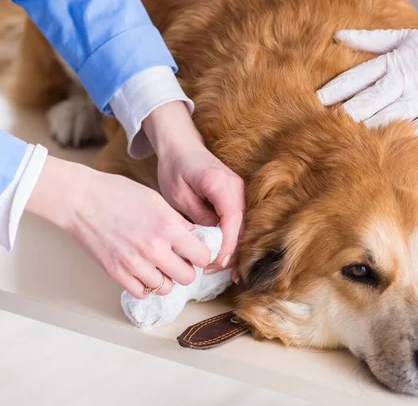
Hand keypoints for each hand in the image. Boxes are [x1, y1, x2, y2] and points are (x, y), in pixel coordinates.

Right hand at [25, 157, 210, 298]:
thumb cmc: (119, 194)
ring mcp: (134, 264)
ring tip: (159, 264)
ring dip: (166, 278)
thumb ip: (178, 222)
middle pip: (187, 277)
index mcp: (168, 227)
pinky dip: (145, 285)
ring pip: (166, 288)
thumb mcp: (157, 201)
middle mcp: (154, 249)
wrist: (82, 200)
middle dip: (186, 268)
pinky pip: (142, 292)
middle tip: (179, 259)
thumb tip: (196, 238)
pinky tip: (143, 271)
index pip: (202, 256)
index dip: (201, 254)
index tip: (196, 251)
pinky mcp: (116, 273)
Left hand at [143, 102, 243, 269]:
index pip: (232, 219)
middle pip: (242, 225)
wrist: (181, 146)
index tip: (216, 263)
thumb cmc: (175, 168)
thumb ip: (197, 217)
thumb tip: (211, 241)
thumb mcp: (179, 196)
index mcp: (221, 183)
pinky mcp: (235, 196)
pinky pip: (237, 220)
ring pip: (242, 225)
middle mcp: (236, 187)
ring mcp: (239, 191)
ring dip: (232, 247)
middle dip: (230, 251)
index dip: (227, 244)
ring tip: (216, 267)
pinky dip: (231, 238)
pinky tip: (222, 254)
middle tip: (212, 271)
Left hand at [317, 20, 417, 134]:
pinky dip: (405, 135)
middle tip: (325, 124)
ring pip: (391, 115)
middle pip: (370, 99)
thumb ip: (369, 39)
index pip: (359, 76)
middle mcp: (405, 79)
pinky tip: (388, 147)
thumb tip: (337, 36)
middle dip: (348, 112)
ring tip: (348, 139)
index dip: (336, 89)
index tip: (317, 100)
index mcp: (394, 62)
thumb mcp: (403, 37)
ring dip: (370, 127)